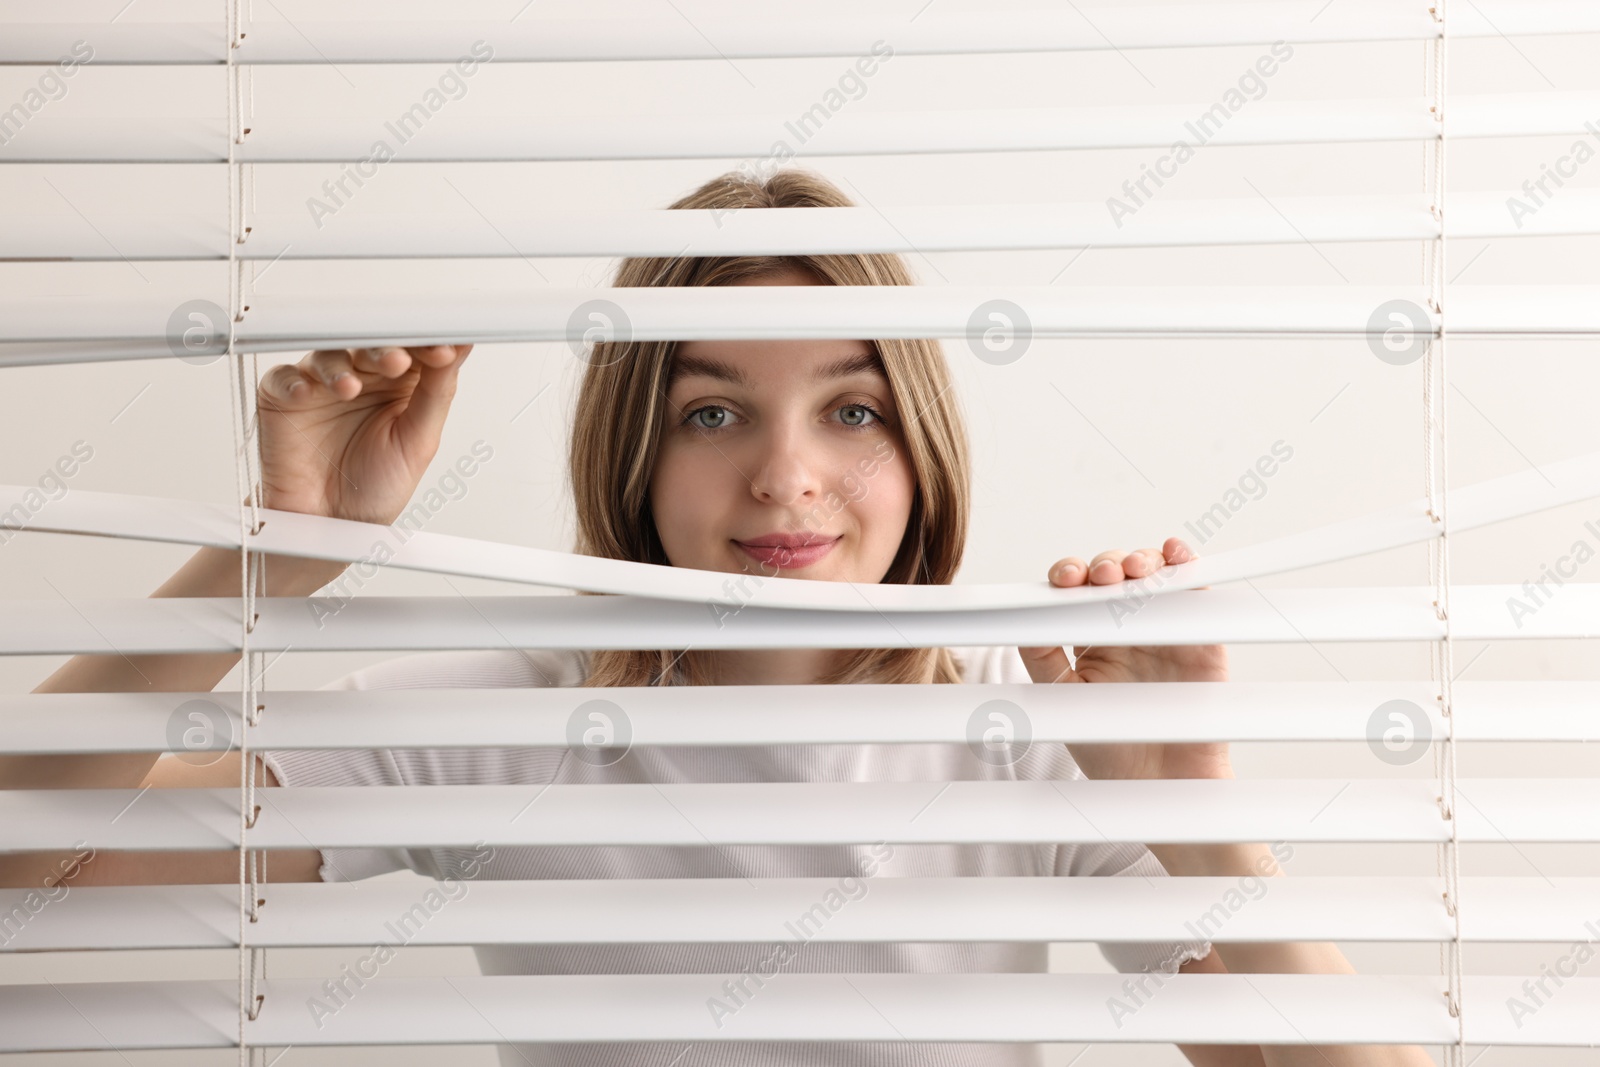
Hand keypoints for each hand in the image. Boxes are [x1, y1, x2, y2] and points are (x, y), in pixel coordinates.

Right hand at [257, 345, 471, 524]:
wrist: (335, 524)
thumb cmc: (378, 485)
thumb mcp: (419, 440)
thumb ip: (437, 392)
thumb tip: (459, 349)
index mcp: (398, 382)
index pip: (412, 349)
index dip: (425, 345)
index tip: (442, 349)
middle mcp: (361, 376)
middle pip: (369, 346)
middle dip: (384, 351)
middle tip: (398, 361)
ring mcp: (320, 384)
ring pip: (327, 356)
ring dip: (340, 367)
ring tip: (353, 387)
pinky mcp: (283, 397)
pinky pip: (283, 378)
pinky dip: (294, 382)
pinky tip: (307, 393)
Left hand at [1016, 537, 1231, 780]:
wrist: (1161, 788)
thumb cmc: (1111, 749)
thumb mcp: (1063, 700)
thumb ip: (1041, 658)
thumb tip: (1018, 617)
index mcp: (1090, 637)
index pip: (1078, 593)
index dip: (1070, 576)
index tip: (1064, 579)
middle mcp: (1127, 626)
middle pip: (1115, 576)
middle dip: (1106, 567)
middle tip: (1101, 577)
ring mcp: (1165, 627)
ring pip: (1153, 576)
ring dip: (1142, 561)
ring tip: (1133, 570)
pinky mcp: (1202, 636)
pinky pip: (1195, 592)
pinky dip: (1187, 566)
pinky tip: (1174, 555)